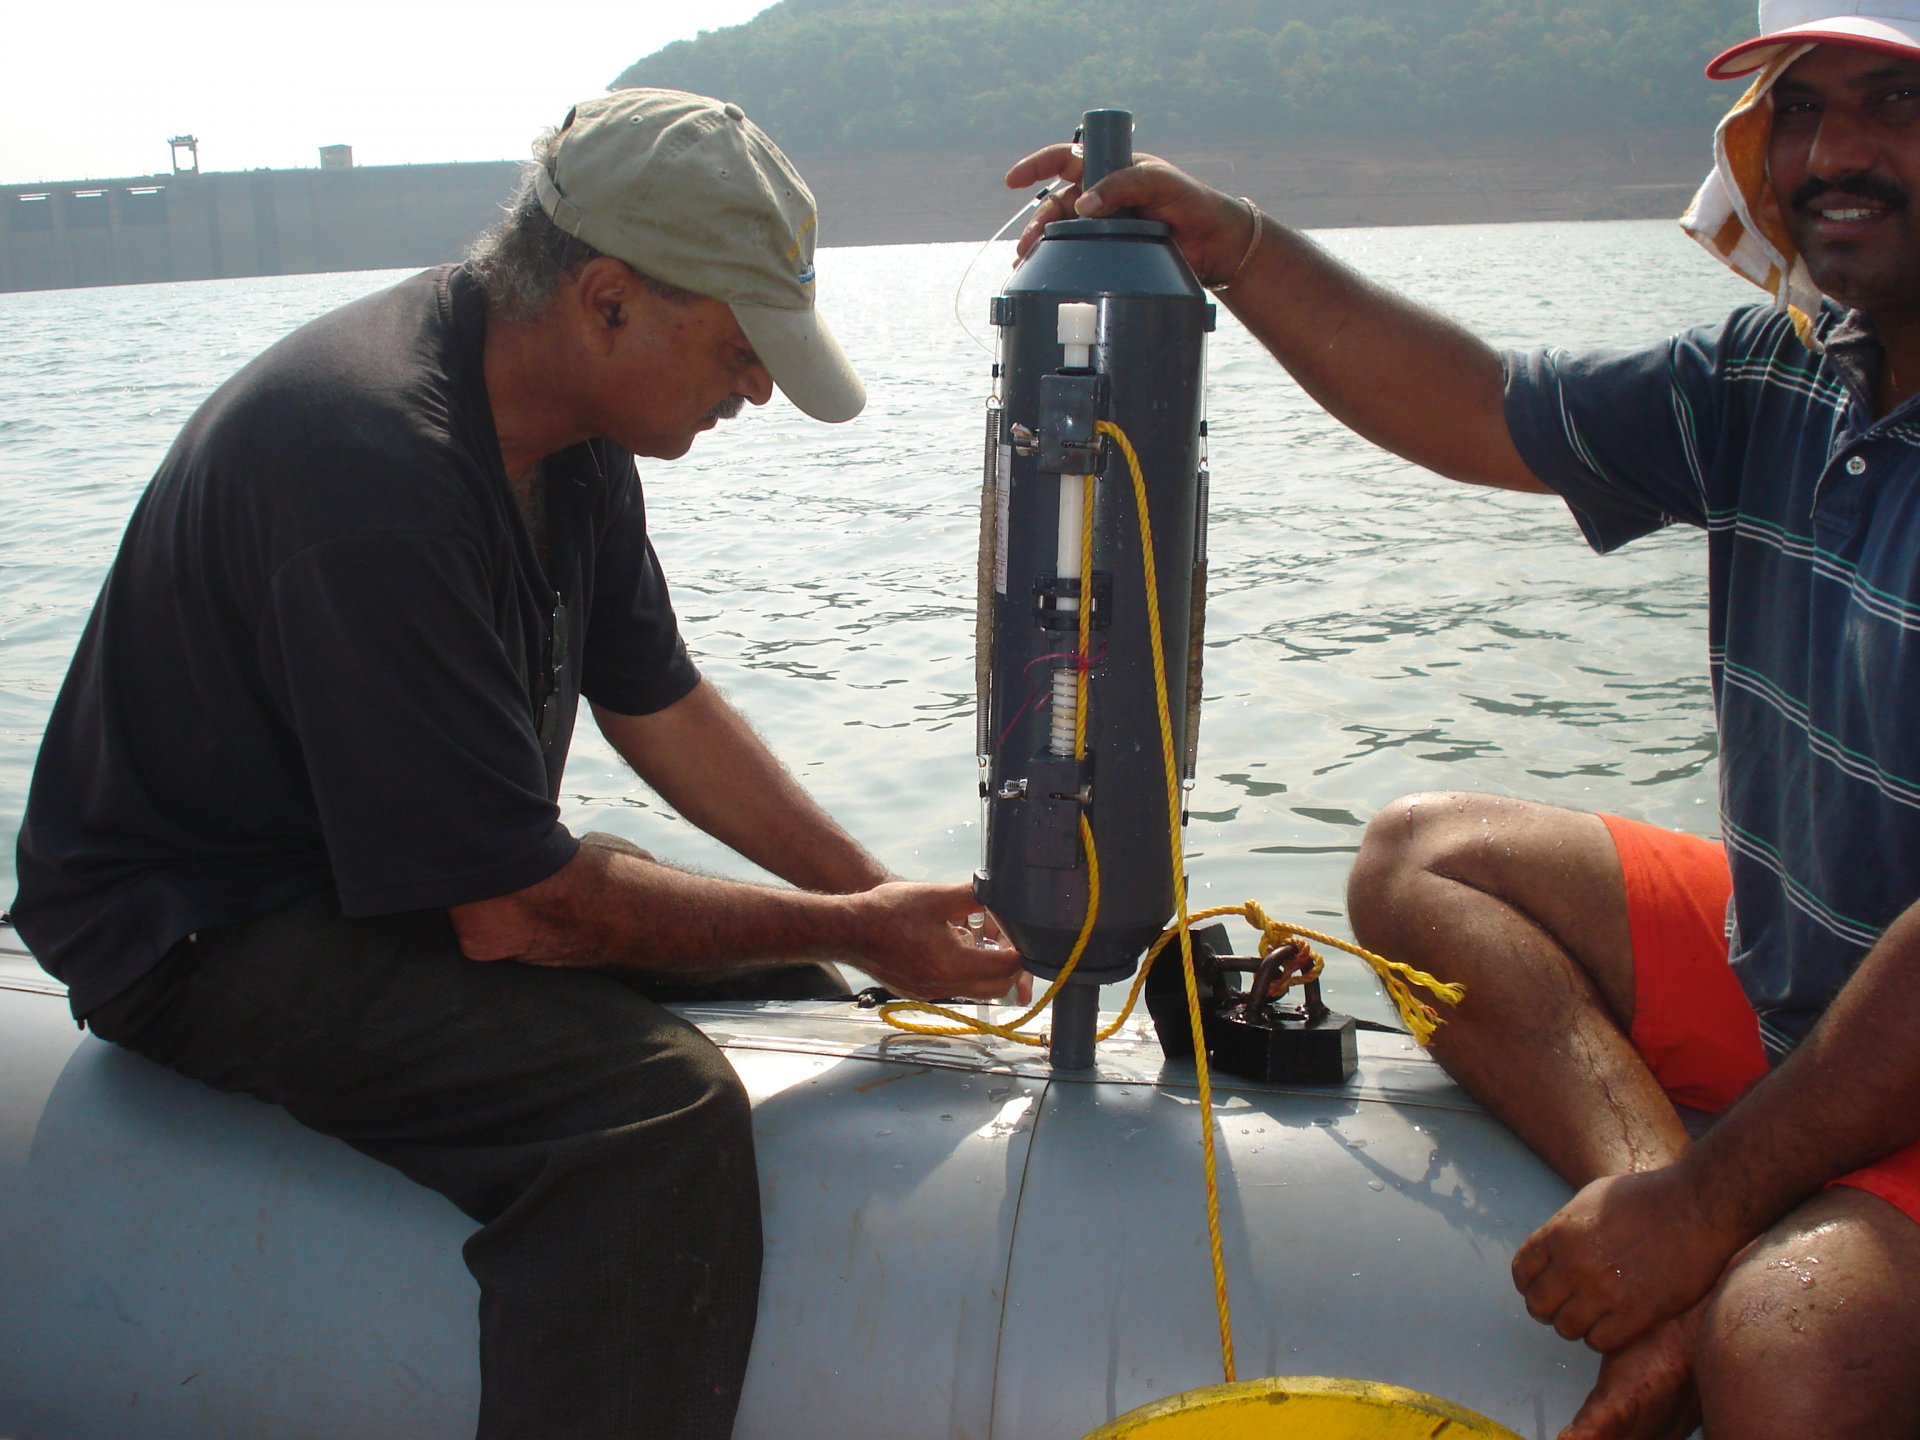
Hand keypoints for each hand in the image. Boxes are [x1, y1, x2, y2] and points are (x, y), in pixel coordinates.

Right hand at [851, 881, 1024, 1001]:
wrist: (847, 929)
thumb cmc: (888, 911)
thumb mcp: (936, 896)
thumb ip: (974, 895)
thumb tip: (1001, 891)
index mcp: (952, 964)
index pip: (1005, 969)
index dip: (1021, 954)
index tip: (1027, 939)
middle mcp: (943, 986)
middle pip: (995, 989)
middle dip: (1010, 969)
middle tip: (1014, 946)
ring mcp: (928, 994)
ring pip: (974, 991)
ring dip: (986, 971)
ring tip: (984, 942)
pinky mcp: (917, 993)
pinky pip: (953, 989)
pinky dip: (964, 973)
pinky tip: (955, 947)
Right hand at [1004, 145, 1258, 285]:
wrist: (1216, 244)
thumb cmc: (1191, 202)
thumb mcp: (1159, 182)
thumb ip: (1123, 185)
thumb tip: (1083, 205)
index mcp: (1110, 170)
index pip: (1065, 159)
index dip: (1037, 166)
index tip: (1013, 180)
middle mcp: (1102, 196)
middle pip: (1057, 205)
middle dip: (1037, 223)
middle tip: (1027, 246)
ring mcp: (1105, 226)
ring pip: (1063, 234)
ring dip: (1041, 249)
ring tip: (1027, 265)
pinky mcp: (1112, 252)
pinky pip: (1081, 256)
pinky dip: (1061, 266)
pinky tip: (1048, 279)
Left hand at [1512, 1168, 1742, 1352]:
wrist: (1697, 1207)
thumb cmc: (1648, 1197)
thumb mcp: (1591, 1199)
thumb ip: (1566, 1227)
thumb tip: (1553, 1249)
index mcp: (1559, 1233)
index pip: (1522, 1272)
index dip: (1529, 1283)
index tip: (1543, 1286)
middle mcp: (1574, 1265)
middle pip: (1538, 1306)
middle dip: (1549, 1308)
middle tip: (1567, 1304)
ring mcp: (1604, 1291)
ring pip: (1567, 1329)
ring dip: (1577, 1324)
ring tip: (1594, 1313)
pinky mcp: (1637, 1313)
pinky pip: (1601, 1342)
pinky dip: (1604, 1337)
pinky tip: (1616, 1322)